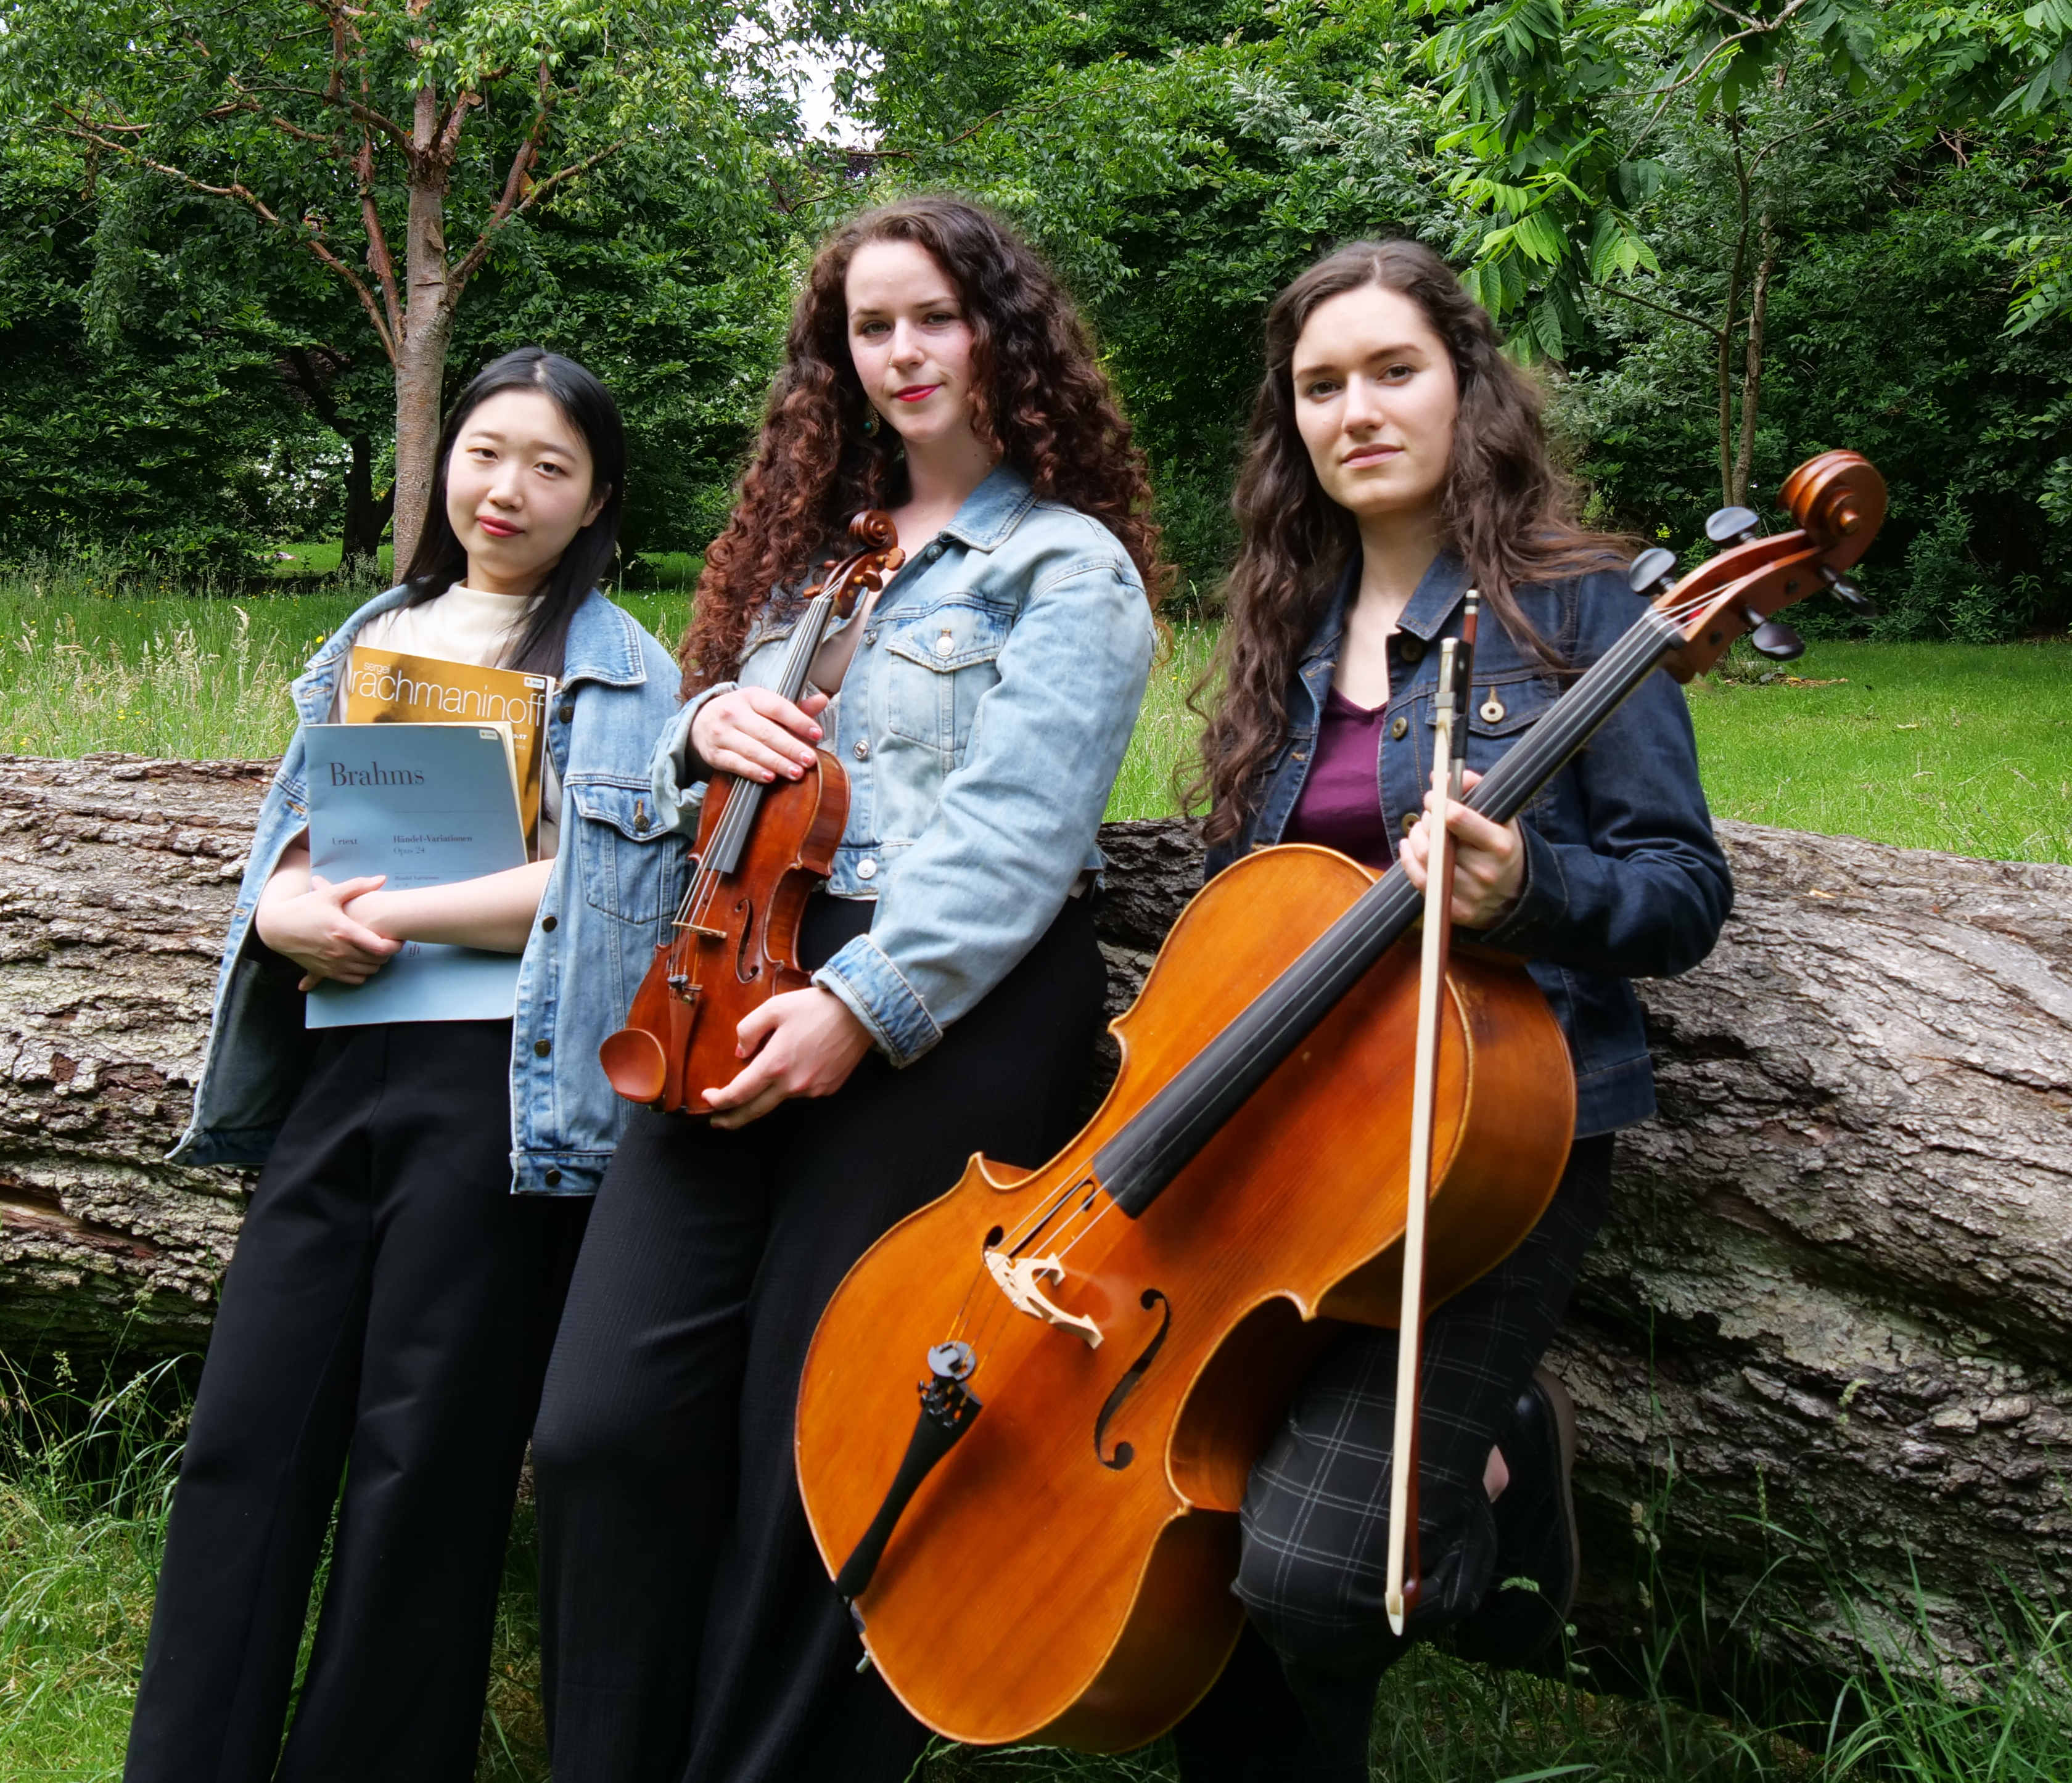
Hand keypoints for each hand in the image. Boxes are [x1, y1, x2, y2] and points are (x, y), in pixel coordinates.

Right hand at [255, 873, 402, 990]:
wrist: (277, 927)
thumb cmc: (304, 908)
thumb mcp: (329, 894)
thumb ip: (357, 886)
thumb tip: (382, 878)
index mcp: (344, 931)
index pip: (380, 947)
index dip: (395, 945)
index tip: (399, 938)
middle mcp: (340, 951)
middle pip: (378, 961)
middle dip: (388, 953)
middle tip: (389, 942)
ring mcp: (332, 964)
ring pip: (368, 972)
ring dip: (377, 963)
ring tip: (376, 950)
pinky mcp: (325, 972)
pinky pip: (354, 980)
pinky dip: (363, 973)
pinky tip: (362, 961)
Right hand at [691, 687, 831, 784]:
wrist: (702, 721)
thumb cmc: (743, 714)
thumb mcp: (764, 705)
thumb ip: (794, 708)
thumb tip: (823, 700)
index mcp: (751, 696)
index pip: (778, 708)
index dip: (799, 721)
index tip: (817, 734)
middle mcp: (734, 712)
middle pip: (767, 732)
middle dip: (790, 747)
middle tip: (809, 760)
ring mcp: (722, 733)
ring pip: (753, 750)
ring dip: (777, 763)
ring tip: (796, 772)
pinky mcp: (715, 753)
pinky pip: (737, 764)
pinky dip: (754, 771)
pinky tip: (770, 777)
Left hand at [700, 987, 872, 1128]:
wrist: (859, 1013)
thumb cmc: (815, 1007)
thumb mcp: (774, 1008)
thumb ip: (749, 1029)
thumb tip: (740, 1053)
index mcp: (775, 1064)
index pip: (738, 1093)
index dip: (718, 1100)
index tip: (708, 1098)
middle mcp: (792, 1084)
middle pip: (754, 1111)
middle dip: (732, 1119)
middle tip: (717, 1122)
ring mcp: (812, 1090)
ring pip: (780, 1098)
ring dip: (767, 1093)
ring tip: (765, 1077)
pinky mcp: (827, 1089)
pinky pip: (802, 1092)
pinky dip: (792, 1085)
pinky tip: (798, 1067)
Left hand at [1399, 767, 1525, 928]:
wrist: (1517, 893)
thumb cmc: (1503, 847)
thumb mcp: (1501, 816)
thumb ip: (1475, 789)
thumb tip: (1443, 776)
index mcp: (1500, 845)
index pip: (1456, 819)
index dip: (1438, 803)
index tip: (1434, 797)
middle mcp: (1486, 872)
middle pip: (1437, 839)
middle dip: (1427, 820)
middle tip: (1430, 814)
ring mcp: (1471, 894)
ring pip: (1426, 859)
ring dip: (1416, 837)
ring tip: (1421, 829)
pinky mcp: (1456, 910)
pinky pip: (1421, 882)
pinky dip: (1408, 860)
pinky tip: (1409, 845)